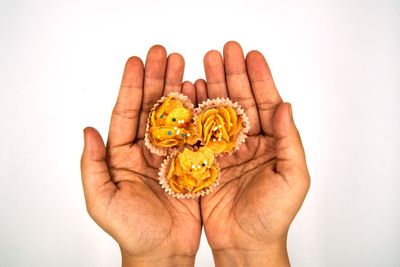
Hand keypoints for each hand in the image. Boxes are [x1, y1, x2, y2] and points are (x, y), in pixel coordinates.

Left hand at [80, 45, 200, 266]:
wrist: (162, 251)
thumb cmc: (131, 230)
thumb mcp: (102, 201)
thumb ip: (92, 166)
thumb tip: (88, 131)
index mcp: (122, 154)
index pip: (126, 113)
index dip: (131, 86)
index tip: (136, 61)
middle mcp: (146, 149)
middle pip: (151, 107)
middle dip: (157, 79)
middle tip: (164, 53)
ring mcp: (169, 154)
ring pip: (174, 115)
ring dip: (178, 89)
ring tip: (183, 65)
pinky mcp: (190, 162)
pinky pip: (194, 133)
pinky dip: (198, 113)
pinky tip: (200, 94)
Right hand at [195, 41, 309, 265]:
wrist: (245, 243)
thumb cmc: (274, 216)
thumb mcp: (292, 178)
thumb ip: (290, 141)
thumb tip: (285, 105)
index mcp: (272, 143)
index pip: (266, 104)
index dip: (259, 78)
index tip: (250, 55)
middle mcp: (249, 142)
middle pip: (240, 101)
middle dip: (232, 75)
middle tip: (223, 51)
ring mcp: (226, 150)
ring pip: (218, 112)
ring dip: (211, 87)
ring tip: (203, 64)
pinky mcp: (206, 161)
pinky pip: (199, 132)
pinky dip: (194, 112)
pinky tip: (189, 94)